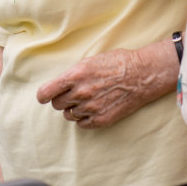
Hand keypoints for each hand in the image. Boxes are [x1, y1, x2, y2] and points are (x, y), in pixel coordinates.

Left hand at [36, 44, 175, 129]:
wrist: (143, 75)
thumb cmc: (118, 63)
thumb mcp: (90, 61)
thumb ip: (72, 74)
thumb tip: (58, 85)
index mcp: (75, 75)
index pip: (46, 92)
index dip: (43, 95)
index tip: (45, 96)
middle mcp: (81, 93)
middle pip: (57, 104)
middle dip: (62, 99)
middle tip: (74, 94)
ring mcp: (91, 108)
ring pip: (69, 115)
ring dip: (74, 109)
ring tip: (88, 99)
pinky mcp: (101, 119)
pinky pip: (82, 124)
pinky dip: (85, 118)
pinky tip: (94, 108)